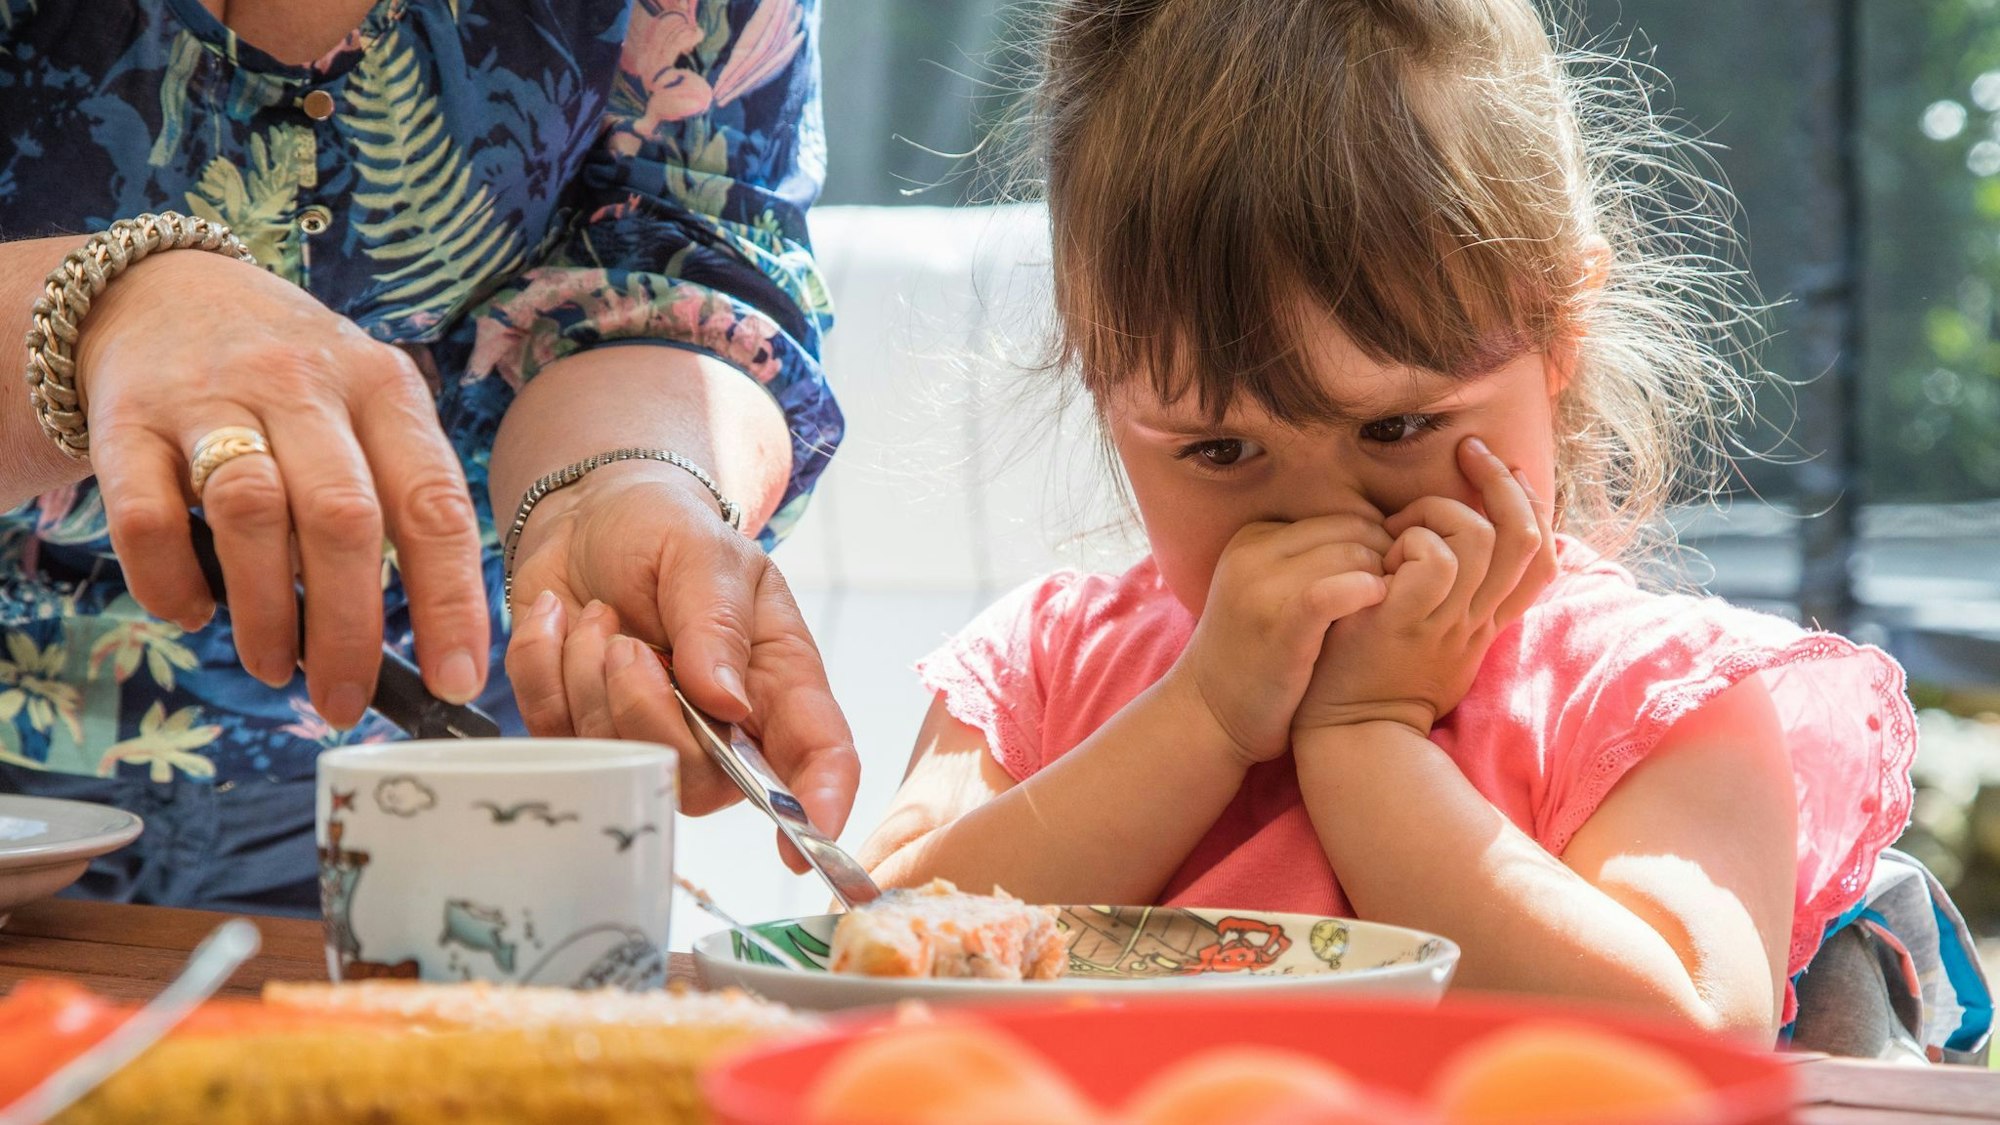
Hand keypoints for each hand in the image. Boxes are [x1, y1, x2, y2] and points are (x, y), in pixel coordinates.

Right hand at [75, 250, 488, 726]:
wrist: (163, 294)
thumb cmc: (294, 385)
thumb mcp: (367, 410)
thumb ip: (397, 503)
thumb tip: (433, 640)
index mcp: (384, 389)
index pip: (435, 505)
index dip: (451, 602)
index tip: (455, 681)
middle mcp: (304, 385)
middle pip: (344, 519)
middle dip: (350, 629)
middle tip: (347, 700)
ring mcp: (212, 398)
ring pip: (252, 514)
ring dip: (266, 613)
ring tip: (277, 666)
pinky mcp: (128, 422)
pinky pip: (148, 517)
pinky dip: (170, 581)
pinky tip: (193, 610)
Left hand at [503, 461, 859, 871]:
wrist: (588, 516)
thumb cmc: (665, 530)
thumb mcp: (704, 553)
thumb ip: (716, 622)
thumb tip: (727, 701)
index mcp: (777, 680)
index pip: (818, 753)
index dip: (819, 802)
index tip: (804, 836)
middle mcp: (723, 727)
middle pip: (700, 780)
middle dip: (647, 712)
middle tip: (627, 644)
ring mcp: (651, 737)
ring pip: (620, 759)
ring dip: (588, 676)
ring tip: (598, 616)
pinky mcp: (583, 733)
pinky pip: (552, 733)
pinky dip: (542, 667)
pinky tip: (561, 624)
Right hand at [1167, 514, 1390, 766]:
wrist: (1209, 716)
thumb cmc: (1254, 657)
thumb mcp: (1264, 591)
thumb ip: (1306, 561)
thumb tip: (1379, 539)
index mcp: (1252, 537)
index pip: (1337, 518)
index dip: (1374, 543)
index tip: (1388, 577)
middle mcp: (1252, 554)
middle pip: (1349, 531)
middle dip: (1384, 555)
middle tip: (1399, 593)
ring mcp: (1261, 588)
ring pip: (1350, 555)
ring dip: (1383, 577)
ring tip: (1390, 608)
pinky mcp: (1278, 625)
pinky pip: (1333, 590)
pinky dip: (1365, 590)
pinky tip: (1379, 604)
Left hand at [1293, 437, 1556, 736]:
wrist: (1351, 736)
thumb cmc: (1375, 681)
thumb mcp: (1431, 642)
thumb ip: (1450, 600)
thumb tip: (1448, 547)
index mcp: (1485, 624)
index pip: (1540, 559)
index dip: (1533, 507)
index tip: (1507, 472)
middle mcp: (1476, 620)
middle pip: (1521, 536)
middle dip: (1499, 482)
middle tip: (1468, 452)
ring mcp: (1446, 621)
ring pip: (1479, 537)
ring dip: (1437, 512)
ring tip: (1397, 526)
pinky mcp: (1407, 621)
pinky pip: (1434, 559)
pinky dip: (1411, 541)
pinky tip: (1383, 557)